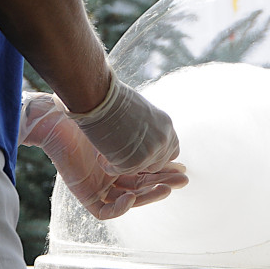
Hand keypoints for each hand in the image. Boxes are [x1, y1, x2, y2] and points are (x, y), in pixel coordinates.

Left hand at [19, 93, 187, 219]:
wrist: (68, 111)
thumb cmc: (97, 113)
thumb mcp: (129, 125)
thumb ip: (149, 137)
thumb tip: (174, 145)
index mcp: (121, 155)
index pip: (147, 169)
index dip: (165, 170)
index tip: (181, 164)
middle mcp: (111, 171)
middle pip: (142, 184)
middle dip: (163, 183)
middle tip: (182, 180)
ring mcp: (99, 183)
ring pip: (129, 198)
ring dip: (148, 196)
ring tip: (166, 190)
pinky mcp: (85, 194)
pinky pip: (105, 211)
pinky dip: (120, 208)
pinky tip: (131, 197)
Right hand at [56, 68, 180, 175]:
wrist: (100, 96)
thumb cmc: (113, 98)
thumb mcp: (141, 111)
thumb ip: (148, 127)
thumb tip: (142, 138)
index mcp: (166, 126)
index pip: (171, 150)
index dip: (154, 154)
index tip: (138, 151)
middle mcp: (163, 140)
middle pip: (157, 164)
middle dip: (140, 162)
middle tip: (121, 154)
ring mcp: (150, 152)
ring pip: (139, 170)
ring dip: (123, 163)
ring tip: (107, 150)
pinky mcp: (133, 162)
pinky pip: (120, 172)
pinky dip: (108, 165)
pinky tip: (99, 154)